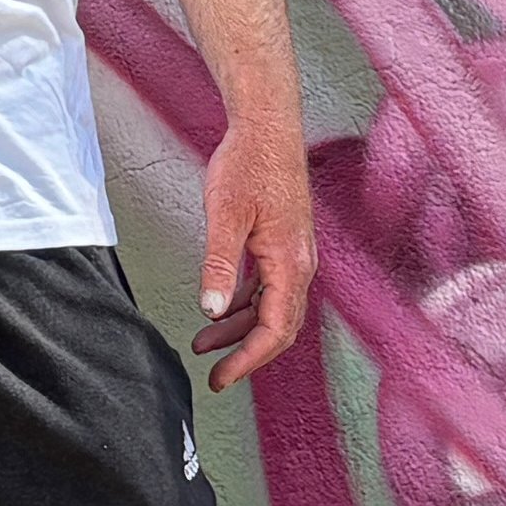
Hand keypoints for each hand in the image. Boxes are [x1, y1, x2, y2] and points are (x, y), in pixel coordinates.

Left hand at [188, 104, 312, 391]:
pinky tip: (223, 307)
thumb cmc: (250, 163)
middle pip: (278, 327)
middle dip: (245, 354)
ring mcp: (294, 254)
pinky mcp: (283, 244)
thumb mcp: (226, 215)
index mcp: (290, 264)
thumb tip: (212, 309)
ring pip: (271, 309)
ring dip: (240, 329)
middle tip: (216, 374)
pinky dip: (246, 304)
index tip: (222, 378)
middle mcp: (300, 264)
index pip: (274, 331)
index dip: (248, 360)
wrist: (268, 127)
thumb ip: (219, 265)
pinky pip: (268, 288)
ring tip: (206, 342)